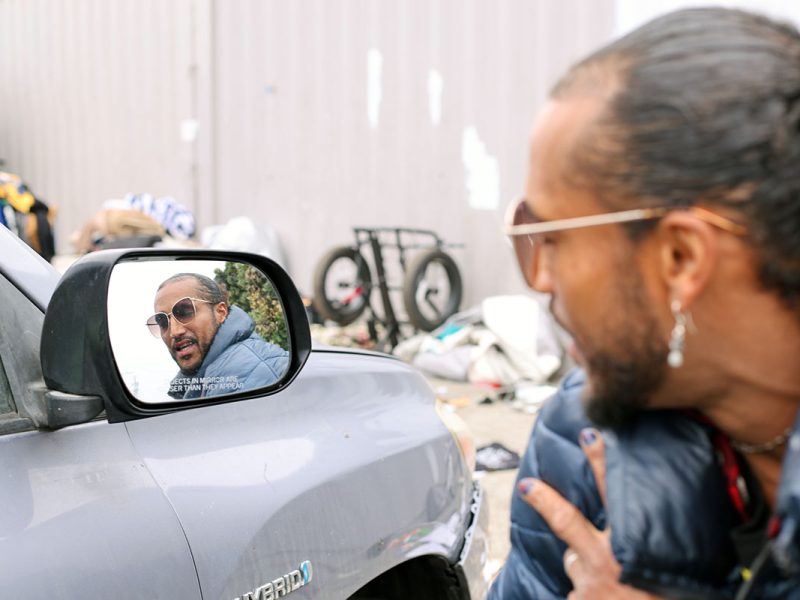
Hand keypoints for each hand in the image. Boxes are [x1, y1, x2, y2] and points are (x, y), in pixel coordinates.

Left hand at [517, 428, 662, 598]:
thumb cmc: (673, 595)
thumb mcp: (668, 565)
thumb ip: (649, 542)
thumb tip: (639, 528)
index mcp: (631, 545)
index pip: (614, 491)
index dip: (599, 459)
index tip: (588, 433)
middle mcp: (605, 560)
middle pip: (567, 521)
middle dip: (544, 498)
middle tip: (527, 484)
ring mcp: (587, 584)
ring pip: (574, 560)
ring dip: (584, 563)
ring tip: (611, 581)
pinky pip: (578, 590)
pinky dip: (586, 593)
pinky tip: (604, 598)